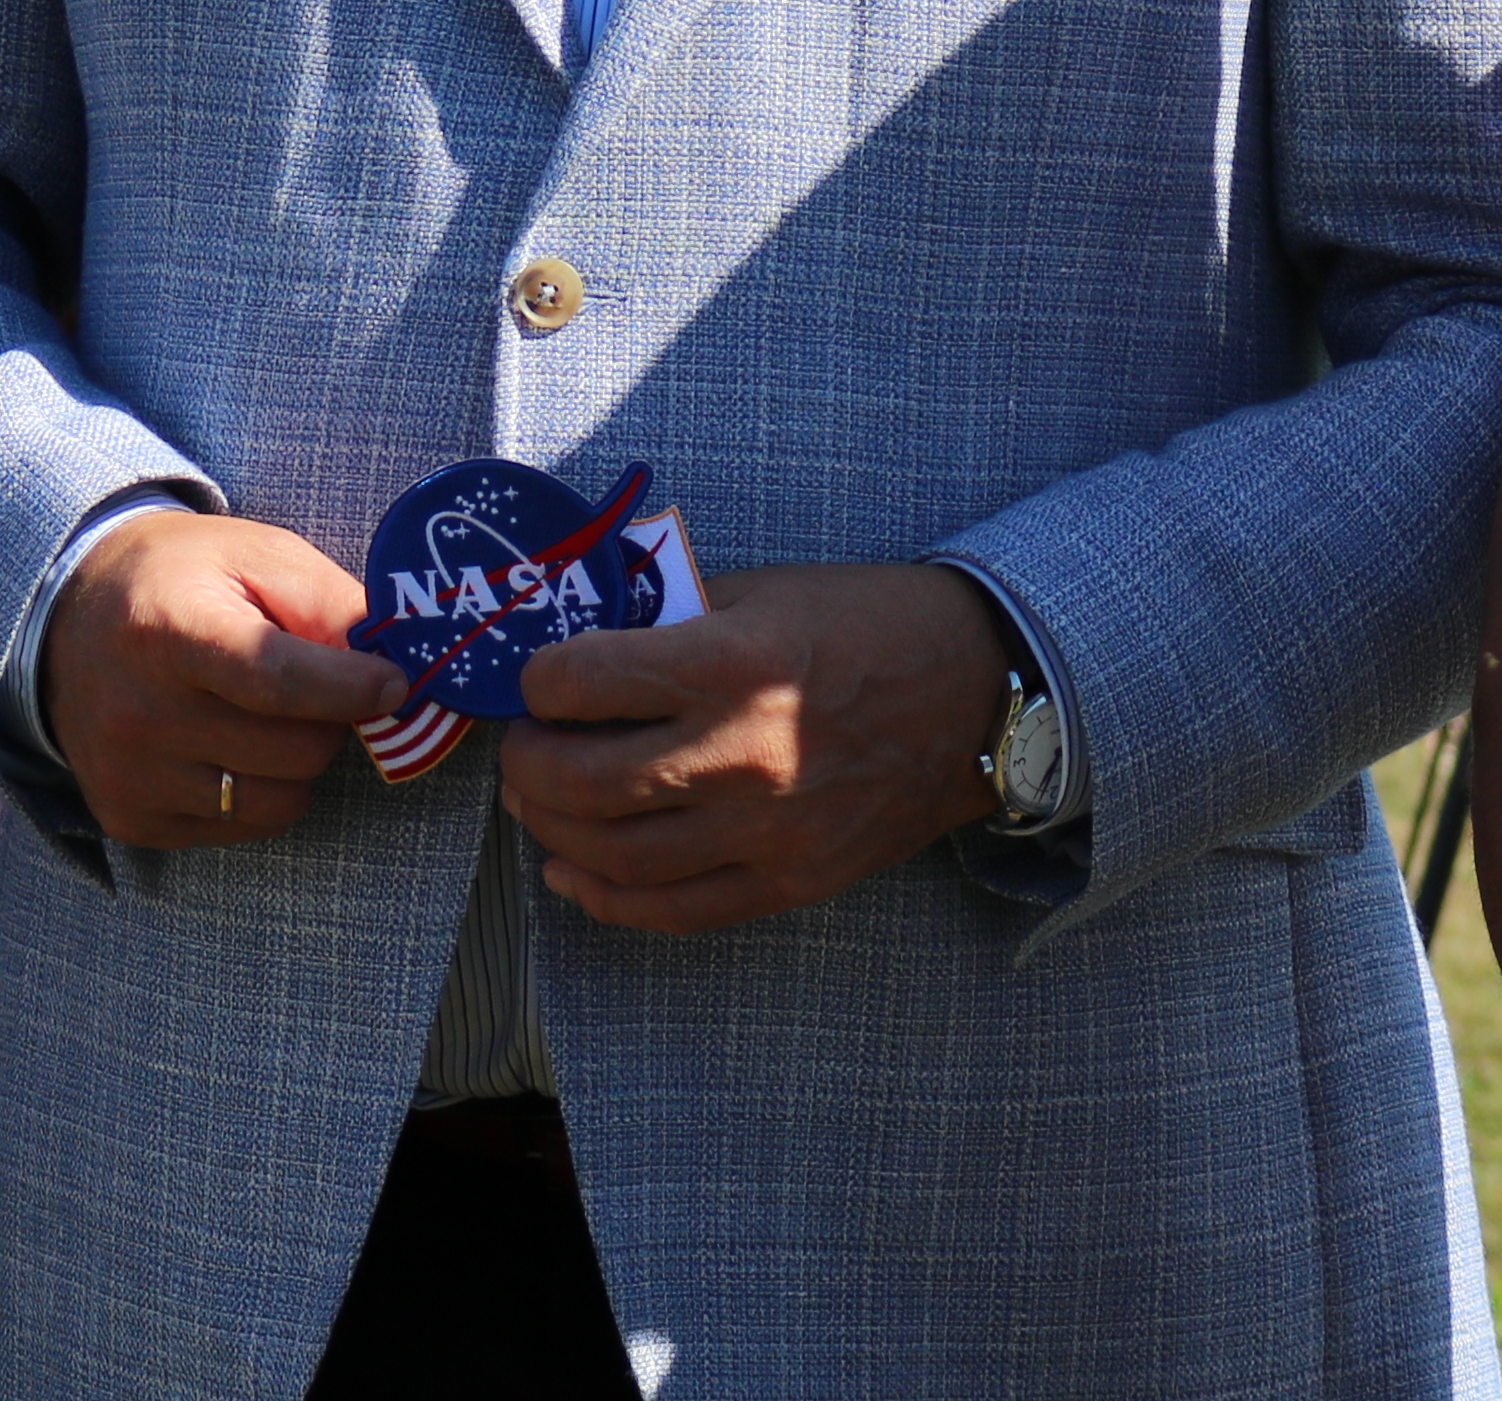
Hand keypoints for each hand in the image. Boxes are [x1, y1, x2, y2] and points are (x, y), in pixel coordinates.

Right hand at [40, 508, 401, 849]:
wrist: (69, 617)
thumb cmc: (181, 579)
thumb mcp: (257, 556)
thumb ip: (330, 603)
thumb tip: (398, 666)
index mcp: (170, 632)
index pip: (278, 682)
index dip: (351, 690)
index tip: (395, 685)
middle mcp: (140, 714)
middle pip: (296, 753)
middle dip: (329, 720)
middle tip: (314, 685)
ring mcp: (131, 777)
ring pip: (279, 803)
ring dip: (297, 763)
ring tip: (266, 715)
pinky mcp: (130, 819)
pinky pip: (241, 828)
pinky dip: (255, 791)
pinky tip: (226, 743)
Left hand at [498, 559, 998, 935]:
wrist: (978, 697)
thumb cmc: (869, 626)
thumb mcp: (764, 591)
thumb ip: (671, 621)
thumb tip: (586, 643)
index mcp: (730, 665)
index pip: (585, 682)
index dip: (539, 680)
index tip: (539, 679)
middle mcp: (740, 755)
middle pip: (583, 782)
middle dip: (527, 766)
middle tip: (522, 748)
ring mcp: (765, 831)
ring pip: (615, 856)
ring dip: (552, 831)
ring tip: (537, 804)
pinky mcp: (788, 882)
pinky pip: (673, 911)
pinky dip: (605, 898)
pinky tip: (571, 873)